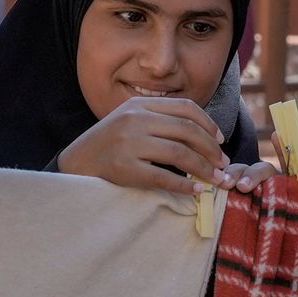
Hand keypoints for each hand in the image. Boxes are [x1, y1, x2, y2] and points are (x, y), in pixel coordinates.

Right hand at [59, 96, 227, 193]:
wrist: (74, 164)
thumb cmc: (107, 145)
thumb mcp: (129, 120)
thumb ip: (158, 120)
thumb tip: (202, 134)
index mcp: (140, 105)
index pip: (186, 108)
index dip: (209, 125)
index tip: (220, 141)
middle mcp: (135, 120)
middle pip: (187, 131)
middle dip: (211, 149)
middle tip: (223, 165)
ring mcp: (128, 143)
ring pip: (179, 154)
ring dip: (204, 169)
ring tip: (216, 180)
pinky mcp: (123, 168)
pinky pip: (163, 178)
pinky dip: (184, 186)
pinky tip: (196, 191)